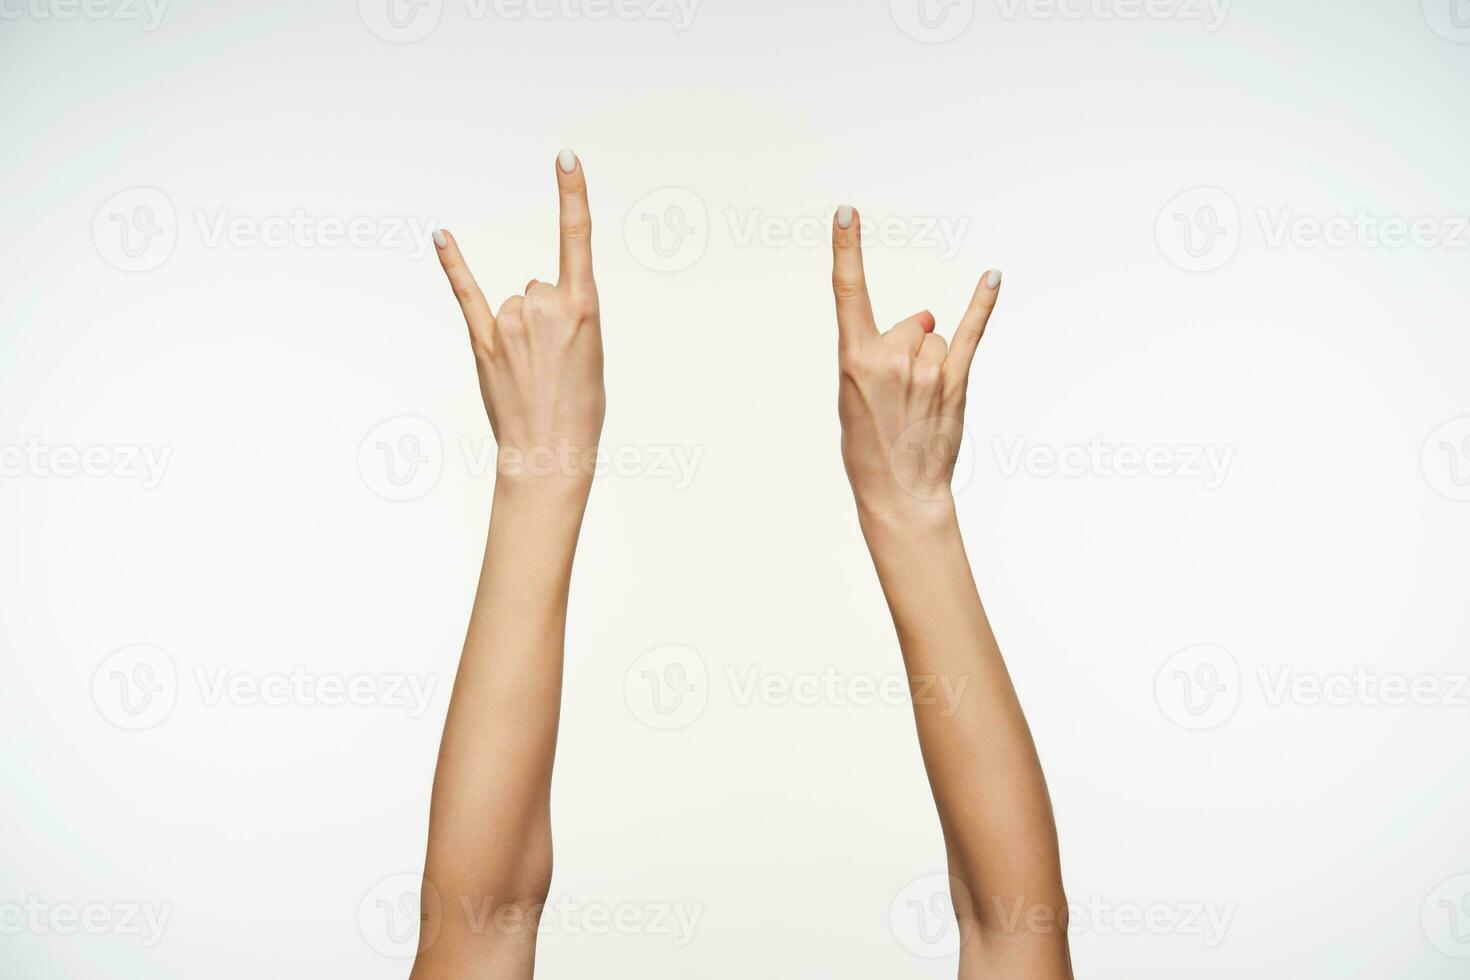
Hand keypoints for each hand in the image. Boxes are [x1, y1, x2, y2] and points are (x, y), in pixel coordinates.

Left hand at [433, 150, 605, 496]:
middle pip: (540, 287)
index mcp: (583, 308)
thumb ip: (566, 315)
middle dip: (547, 320)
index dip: (572, 194)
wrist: (551, 457)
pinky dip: (453, 263)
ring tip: (532, 373)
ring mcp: (511, 323)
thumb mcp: (591, 354)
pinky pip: (466, 291)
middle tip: (555, 363)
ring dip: (523, 333)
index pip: (577, 238)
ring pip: (516, 305)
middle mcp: (544, 306)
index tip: (564, 157)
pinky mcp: (483, 340)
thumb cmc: (579, 411)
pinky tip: (441, 235)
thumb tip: (530, 300)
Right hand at [830, 204, 1000, 526]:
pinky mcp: (955, 381)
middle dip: (907, 350)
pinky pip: (971, 332)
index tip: (847, 212)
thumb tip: (927, 319)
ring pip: (934, 339)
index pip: (848, 292)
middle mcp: (891, 358)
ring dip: (929, 364)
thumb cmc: (869, 446)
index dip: (846, 249)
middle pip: (910, 324)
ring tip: (918, 405)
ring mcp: (925, 369)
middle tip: (898, 397)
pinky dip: (983, 305)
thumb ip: (882, 350)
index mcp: (855, 360)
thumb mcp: (854, 396)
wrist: (898, 493)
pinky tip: (993, 277)